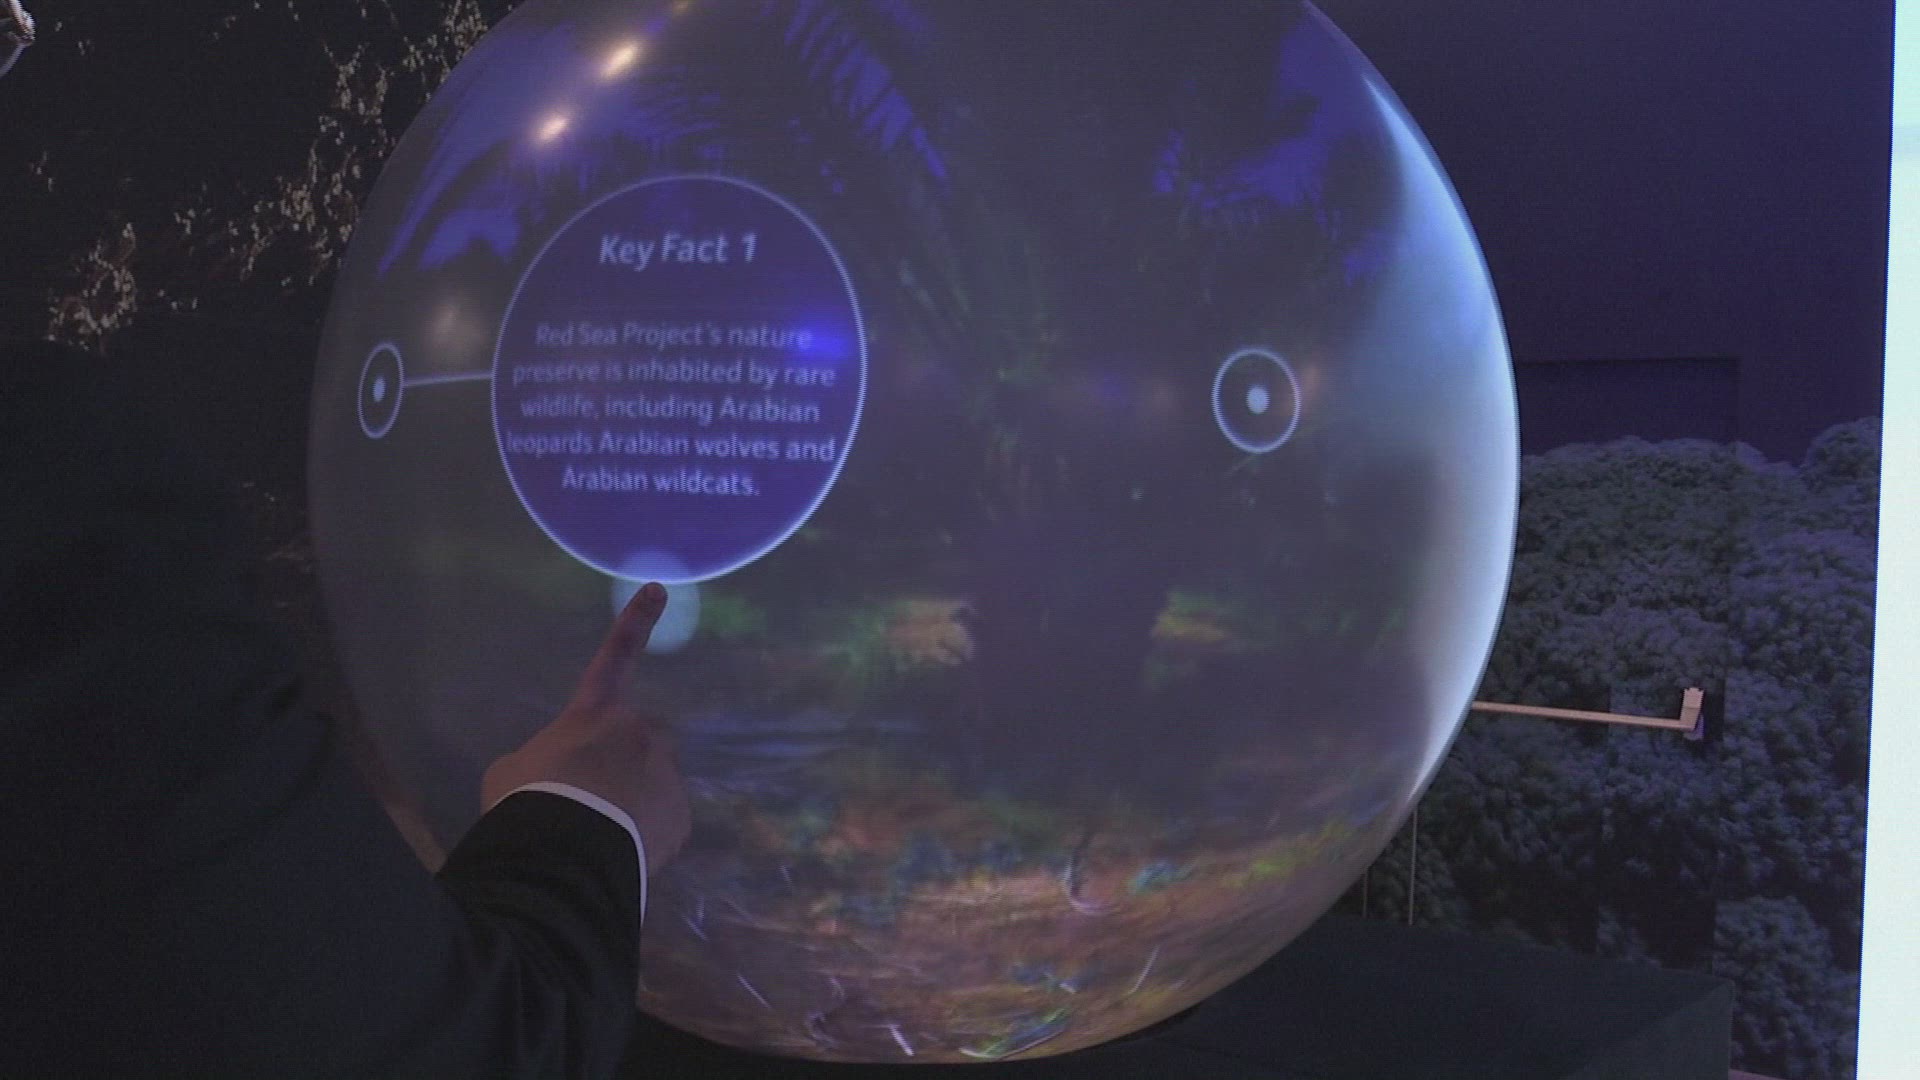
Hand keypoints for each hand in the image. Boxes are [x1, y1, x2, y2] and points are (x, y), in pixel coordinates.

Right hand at [481, 582, 690, 876]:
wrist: (562, 856)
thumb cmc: (528, 802)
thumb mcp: (515, 770)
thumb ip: (546, 758)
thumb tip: (563, 776)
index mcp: (594, 713)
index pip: (614, 657)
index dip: (634, 623)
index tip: (659, 588)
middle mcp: (639, 734)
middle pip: (634, 744)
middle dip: (618, 766)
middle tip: (585, 802)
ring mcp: (666, 774)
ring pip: (651, 785)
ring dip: (631, 802)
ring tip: (597, 835)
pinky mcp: (681, 816)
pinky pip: (662, 822)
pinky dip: (644, 835)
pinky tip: (615, 853)